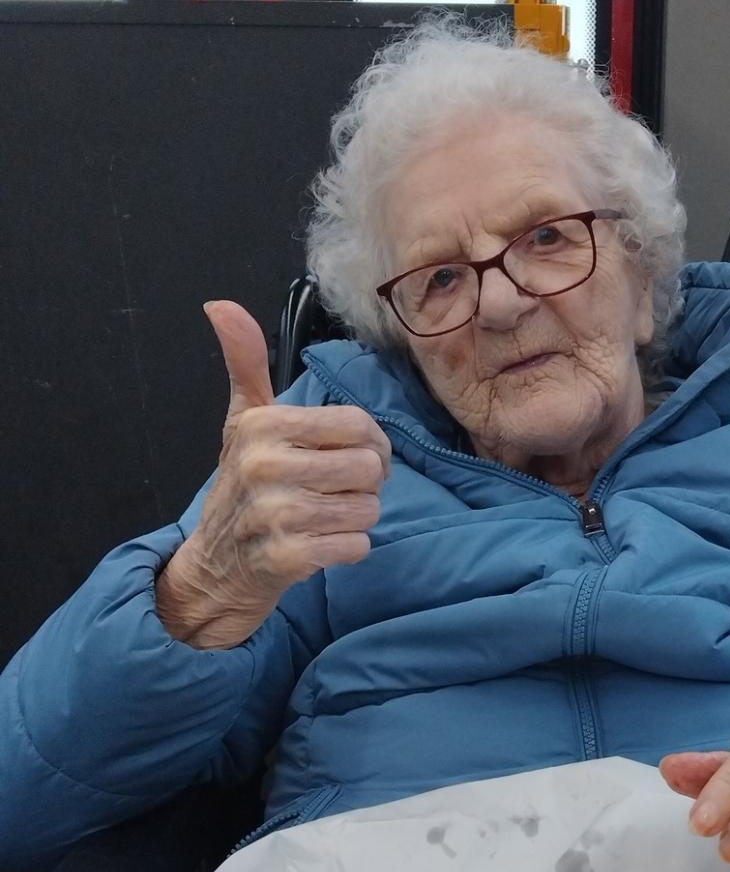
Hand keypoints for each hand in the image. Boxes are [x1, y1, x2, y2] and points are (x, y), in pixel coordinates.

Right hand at [156, 300, 389, 647]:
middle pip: (370, 467)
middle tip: (337, 492)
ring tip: (325, 517)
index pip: (358, 425)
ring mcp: (275, 514)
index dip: (370, 444)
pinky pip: (356, 545)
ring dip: (357, 518)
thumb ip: (246, 363)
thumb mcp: (243, 421)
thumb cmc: (242, 486)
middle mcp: (265, 466)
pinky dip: (348, 548)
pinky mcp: (287, 558)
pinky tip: (321, 544)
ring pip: (368, 509)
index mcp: (263, 426)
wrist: (217, 565)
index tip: (353, 456)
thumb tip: (220, 305)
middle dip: (366, 485)